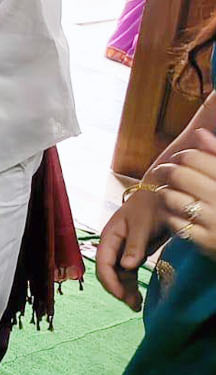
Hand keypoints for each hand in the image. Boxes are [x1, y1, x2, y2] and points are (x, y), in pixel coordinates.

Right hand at [97, 184, 167, 311]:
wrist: (163, 196)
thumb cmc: (149, 207)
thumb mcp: (142, 225)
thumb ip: (134, 246)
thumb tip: (126, 267)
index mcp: (109, 236)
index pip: (103, 263)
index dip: (110, 281)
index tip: (122, 296)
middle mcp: (113, 245)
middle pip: (108, 272)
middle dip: (117, 289)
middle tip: (132, 304)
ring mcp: (123, 250)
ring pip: (119, 275)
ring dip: (125, 290)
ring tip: (137, 306)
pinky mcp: (134, 253)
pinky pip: (129, 273)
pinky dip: (132, 286)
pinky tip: (139, 297)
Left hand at [150, 129, 215, 260]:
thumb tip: (200, 132)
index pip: (194, 158)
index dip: (182, 156)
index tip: (181, 159)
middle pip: (179, 175)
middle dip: (166, 171)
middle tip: (164, 172)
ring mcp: (214, 222)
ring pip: (171, 198)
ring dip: (164, 193)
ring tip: (168, 192)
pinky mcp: (205, 242)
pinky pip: (172, 221)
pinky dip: (168, 214)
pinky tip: (174, 212)